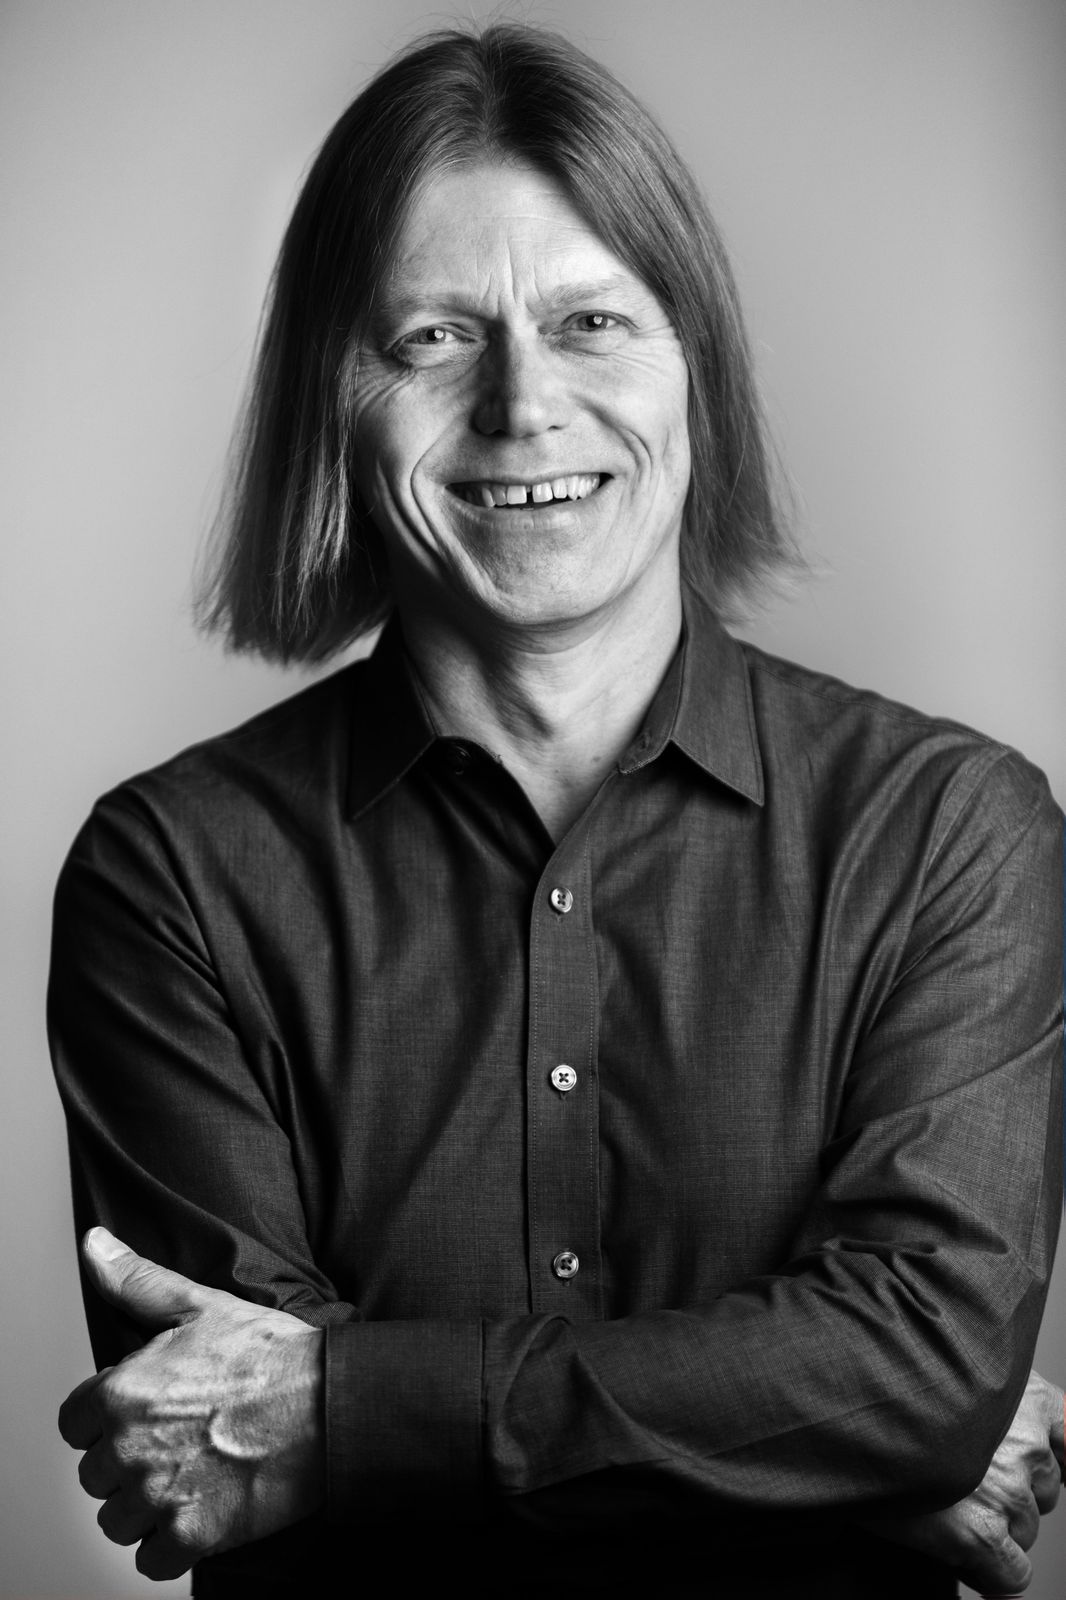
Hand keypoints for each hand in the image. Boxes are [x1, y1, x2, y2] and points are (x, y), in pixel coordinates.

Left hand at [59, 1227, 324, 1578]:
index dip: (108, 1417)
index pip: (75, 1423)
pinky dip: (172, 1544)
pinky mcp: (191, 1537)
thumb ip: (135, 1280)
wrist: (331, 1403)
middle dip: (128, 1462)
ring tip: (191, 1475)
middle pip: (96, 1475)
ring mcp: (158, 1497)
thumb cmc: (270, 1353)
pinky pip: (151, 1559)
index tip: (147, 1412)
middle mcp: (129, 1449)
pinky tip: (202, 1510)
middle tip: (178, 1442)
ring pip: (118, 1520)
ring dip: (146, 1506)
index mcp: (120, 1392)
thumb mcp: (200, 1305)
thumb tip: (94, 1245)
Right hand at [861, 1369, 1063, 1595]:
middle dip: (1011, 1491)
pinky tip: (960, 1552)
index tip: (1039, 1463)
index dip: (1055, 1454)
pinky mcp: (981, 1533)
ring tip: (942, 1500)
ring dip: (996, 1527)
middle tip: (958, 1477)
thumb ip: (992, 1395)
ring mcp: (1006, 1489)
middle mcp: (1024, 1440)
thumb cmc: (886, 1382)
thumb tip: (1025, 1435)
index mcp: (1026, 1394)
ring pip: (1027, 1531)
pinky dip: (991, 1574)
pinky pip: (1013, 1577)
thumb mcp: (950, 1366)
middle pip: (1045, 1490)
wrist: (836, 1407)